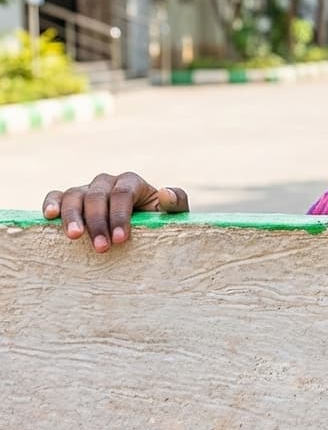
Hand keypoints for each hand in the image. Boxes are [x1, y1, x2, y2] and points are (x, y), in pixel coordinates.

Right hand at [42, 173, 188, 252]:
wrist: (142, 226)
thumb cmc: (158, 220)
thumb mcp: (172, 214)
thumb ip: (176, 202)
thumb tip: (165, 193)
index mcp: (132, 182)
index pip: (123, 194)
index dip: (120, 216)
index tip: (121, 239)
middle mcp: (107, 182)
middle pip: (97, 196)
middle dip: (98, 222)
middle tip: (101, 247)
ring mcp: (87, 189)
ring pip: (74, 195)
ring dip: (72, 216)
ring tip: (74, 236)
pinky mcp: (70, 200)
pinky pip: (56, 195)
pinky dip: (51, 203)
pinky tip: (49, 216)